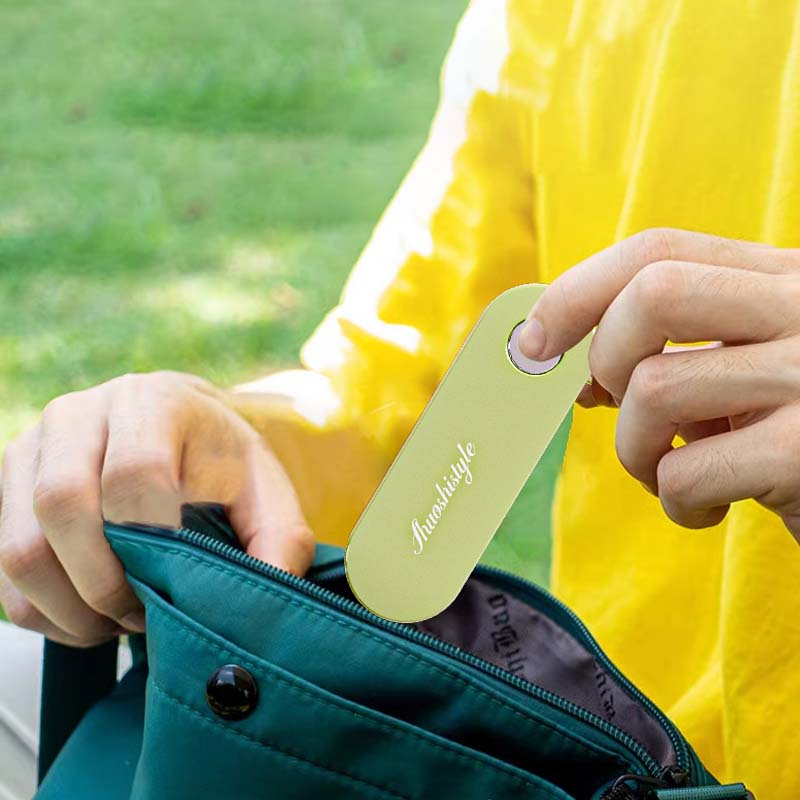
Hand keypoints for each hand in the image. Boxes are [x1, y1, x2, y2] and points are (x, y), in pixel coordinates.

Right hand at [0, 371, 314, 645]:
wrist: (175, 429)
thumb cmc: (221, 463)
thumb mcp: (268, 490)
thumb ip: (282, 541)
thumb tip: (270, 603)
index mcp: (150, 403)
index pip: (134, 473)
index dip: (151, 544)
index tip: (174, 586)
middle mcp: (79, 415)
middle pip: (63, 506)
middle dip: (105, 584)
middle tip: (144, 615)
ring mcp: (31, 448)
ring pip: (20, 548)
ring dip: (71, 608)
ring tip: (119, 620)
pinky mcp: (5, 487)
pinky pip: (0, 571)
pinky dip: (44, 611)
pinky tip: (90, 613)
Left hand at [519, 228, 799, 542]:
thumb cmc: (791, 434)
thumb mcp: (741, 371)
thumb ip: (669, 349)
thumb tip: (560, 361)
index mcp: (783, 279)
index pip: (658, 250)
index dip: (577, 291)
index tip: (533, 341)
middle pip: (654, 293)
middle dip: (604, 358)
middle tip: (617, 405)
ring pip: (654, 389)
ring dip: (634, 448)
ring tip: (665, 471)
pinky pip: (685, 472)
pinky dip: (673, 502)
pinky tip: (705, 509)